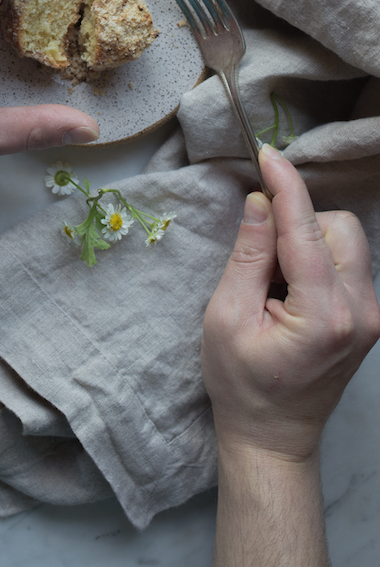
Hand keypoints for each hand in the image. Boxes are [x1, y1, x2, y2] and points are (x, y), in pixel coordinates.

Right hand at [201, 144, 379, 463]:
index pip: (306, 229)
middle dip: (298, 223)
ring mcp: (371, 316)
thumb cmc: (241, 384)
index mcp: (323, 314)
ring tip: (274, 280)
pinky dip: (317, 259)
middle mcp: (361, 311)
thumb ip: (248, 255)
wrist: (273, 436)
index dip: (286, 186)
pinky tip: (291, 289)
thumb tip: (260, 203)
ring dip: (308, 240)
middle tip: (260, 258)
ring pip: (347, 240)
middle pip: (338, 227)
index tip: (267, 154)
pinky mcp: (369, 317)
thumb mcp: (226, 317)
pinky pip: (348, 262)